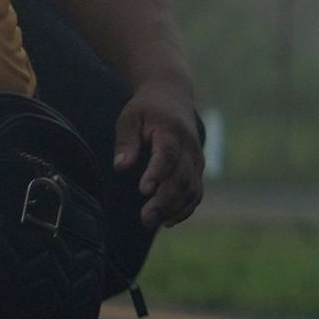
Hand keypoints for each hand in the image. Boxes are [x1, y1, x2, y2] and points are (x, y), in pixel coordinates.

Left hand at [114, 74, 205, 228]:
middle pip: (181, 177)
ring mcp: (196, 159)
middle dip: (165, 200)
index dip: (157, 173)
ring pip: (191, 188)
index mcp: (171, 131)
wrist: (173, 96)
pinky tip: (168, 221)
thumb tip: (121, 167)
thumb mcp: (130, 117)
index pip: (168, 154)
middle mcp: (190, 147)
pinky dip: (186, 208)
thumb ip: (126, 142)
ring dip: (174, 208)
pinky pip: (196, 192)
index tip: (144, 190)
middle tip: (145, 218)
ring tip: (152, 222)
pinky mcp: (197, 169)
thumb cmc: (146, 108)